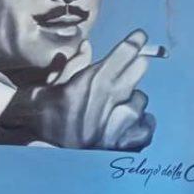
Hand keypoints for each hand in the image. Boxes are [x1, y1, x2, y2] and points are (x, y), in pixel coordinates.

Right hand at [0, 30, 155, 149]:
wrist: (50, 156)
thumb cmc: (46, 118)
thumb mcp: (51, 87)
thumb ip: (72, 65)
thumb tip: (87, 46)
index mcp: (95, 80)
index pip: (126, 52)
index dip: (136, 41)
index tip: (140, 36)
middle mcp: (114, 96)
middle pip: (140, 68)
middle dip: (134, 66)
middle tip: (124, 72)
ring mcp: (125, 119)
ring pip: (141, 98)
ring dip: (131, 100)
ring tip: (116, 109)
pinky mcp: (131, 140)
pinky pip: (148, 123)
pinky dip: (140, 123)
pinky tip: (128, 126)